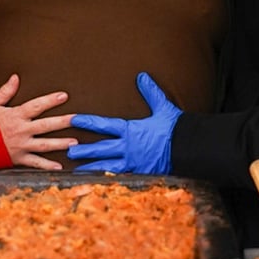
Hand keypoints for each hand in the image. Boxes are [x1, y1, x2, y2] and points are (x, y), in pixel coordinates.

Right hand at [0, 74, 75, 170]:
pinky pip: (35, 163)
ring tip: (74, 143)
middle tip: (77, 119)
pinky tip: (59, 167)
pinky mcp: (18, 158)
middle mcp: (21, 130)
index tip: (64, 96)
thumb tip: (15, 77)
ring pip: (44, 144)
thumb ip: (5, 91)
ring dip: (60, 144)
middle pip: (46, 125)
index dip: (50, 100)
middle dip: (63, 122)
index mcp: (16, 116)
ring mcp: (21, 145)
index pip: (36, 106)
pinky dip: (47, 166)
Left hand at [67, 72, 181, 174]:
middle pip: (102, 149)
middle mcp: (129, 148)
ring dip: (91, 168)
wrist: (190, 148)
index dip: (88, 122)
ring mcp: (134, 162)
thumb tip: (142, 76)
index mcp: (131, 131)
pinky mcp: (140, 173)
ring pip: (107, 166)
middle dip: (84, 151)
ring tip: (76, 172)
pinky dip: (108, 178)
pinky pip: (120, 177)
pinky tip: (99, 181)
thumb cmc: (175, 128)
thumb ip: (151, 92)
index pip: (105, 125)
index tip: (74, 119)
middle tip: (68, 152)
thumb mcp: (163, 107)